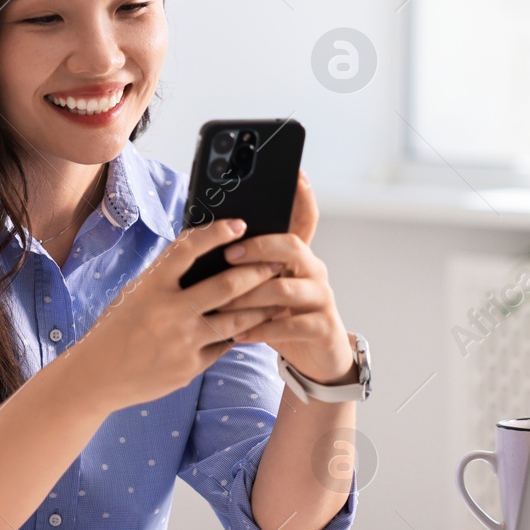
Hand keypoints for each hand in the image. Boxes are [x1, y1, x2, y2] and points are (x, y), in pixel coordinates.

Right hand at [67, 217, 283, 408]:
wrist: (96, 376)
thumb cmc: (115, 328)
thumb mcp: (135, 294)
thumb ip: (167, 279)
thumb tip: (204, 257)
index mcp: (151, 287)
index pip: (188, 249)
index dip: (216, 233)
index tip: (239, 224)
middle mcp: (170, 312)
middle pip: (227, 286)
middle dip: (258, 272)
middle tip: (277, 262)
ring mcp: (183, 342)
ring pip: (237, 320)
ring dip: (261, 306)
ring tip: (277, 296)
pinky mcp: (190, 367)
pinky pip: (223, 346)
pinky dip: (238, 334)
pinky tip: (252, 326)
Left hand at [217, 170, 353, 382]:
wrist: (315, 355)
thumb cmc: (279, 314)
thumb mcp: (265, 285)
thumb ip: (248, 264)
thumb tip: (207, 242)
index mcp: (298, 254)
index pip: (305, 218)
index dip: (303, 196)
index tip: (295, 175)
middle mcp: (313, 270)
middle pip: (291, 246)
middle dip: (258, 247)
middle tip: (229, 254)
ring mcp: (321, 297)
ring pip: (285, 288)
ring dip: (249, 295)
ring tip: (222, 304)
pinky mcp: (322, 326)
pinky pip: (290, 325)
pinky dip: (261, 330)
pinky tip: (239, 335)